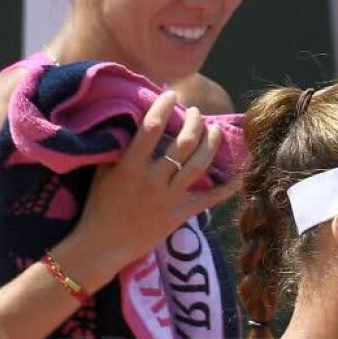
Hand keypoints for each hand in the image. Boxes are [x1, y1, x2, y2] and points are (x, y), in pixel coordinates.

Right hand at [57, 88, 242, 279]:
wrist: (102, 244)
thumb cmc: (99, 205)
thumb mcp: (104, 170)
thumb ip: (120, 146)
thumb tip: (137, 119)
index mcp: (130, 166)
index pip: (151, 127)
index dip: (164, 106)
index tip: (170, 93)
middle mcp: (153, 180)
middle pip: (184, 143)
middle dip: (195, 122)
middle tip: (196, 113)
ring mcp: (169, 198)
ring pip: (199, 165)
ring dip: (211, 143)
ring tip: (214, 129)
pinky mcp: (179, 215)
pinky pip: (209, 198)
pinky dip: (227, 186)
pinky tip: (239, 173)